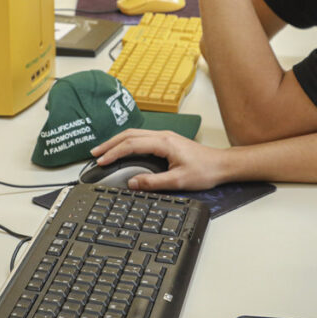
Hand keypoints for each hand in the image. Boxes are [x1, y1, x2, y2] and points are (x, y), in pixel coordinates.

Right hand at [90, 128, 228, 190]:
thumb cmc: (204, 171)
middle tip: (95, 154)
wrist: (221, 165)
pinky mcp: (167, 140)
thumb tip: (132, 183)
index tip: (102, 161)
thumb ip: (153, 182)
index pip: (132, 144)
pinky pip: (142, 137)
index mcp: (164, 142)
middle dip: (110, 143)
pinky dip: (128, 142)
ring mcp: (165, 136)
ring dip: (118, 141)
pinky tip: (123, 149)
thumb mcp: (178, 181)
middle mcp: (163, 135)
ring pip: (135, 134)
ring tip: (104, 151)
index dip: (114, 152)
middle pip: (129, 134)